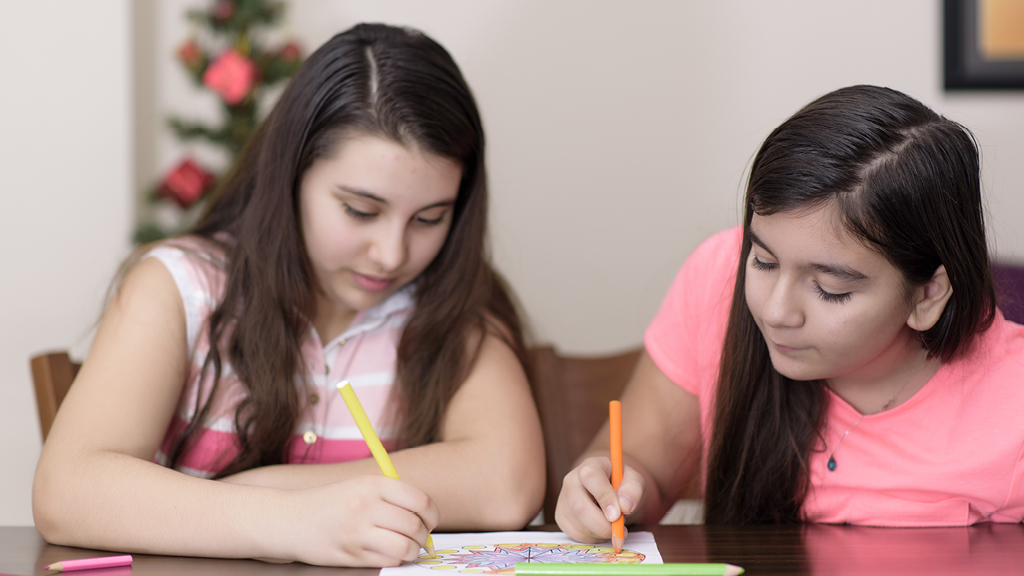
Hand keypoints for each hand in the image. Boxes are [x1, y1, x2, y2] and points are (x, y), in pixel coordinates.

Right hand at [273, 475, 438, 566]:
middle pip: (415, 526)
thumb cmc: (332, 502)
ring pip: (405, 547)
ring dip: (411, 550)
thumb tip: (427, 516)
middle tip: (419, 537)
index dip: (432, 515)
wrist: (291, 519)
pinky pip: (388, 561)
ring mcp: (358, 532)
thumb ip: (393, 496)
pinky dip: (394, 559)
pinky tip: (386, 552)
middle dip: (423, 536)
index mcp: (373, 484)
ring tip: (405, 546)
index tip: (429, 520)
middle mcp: (366, 507)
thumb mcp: (361, 486)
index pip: (420, 501)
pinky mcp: (351, 555)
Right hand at [555, 456, 644, 542]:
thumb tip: (625, 506)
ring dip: (601, 533)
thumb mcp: (634, 481)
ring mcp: (564, 499)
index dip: (604, 497)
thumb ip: (633, 490)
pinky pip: (576, 534)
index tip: (618, 515)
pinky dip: (593, 538)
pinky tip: (601, 529)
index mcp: (591, 466)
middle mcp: (572, 480)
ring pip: (578, 524)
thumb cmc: (621, 485)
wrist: (608, 491)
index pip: (591, 477)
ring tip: (613, 526)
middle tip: (619, 530)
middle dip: (602, 525)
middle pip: (579, 506)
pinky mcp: (561, 516)